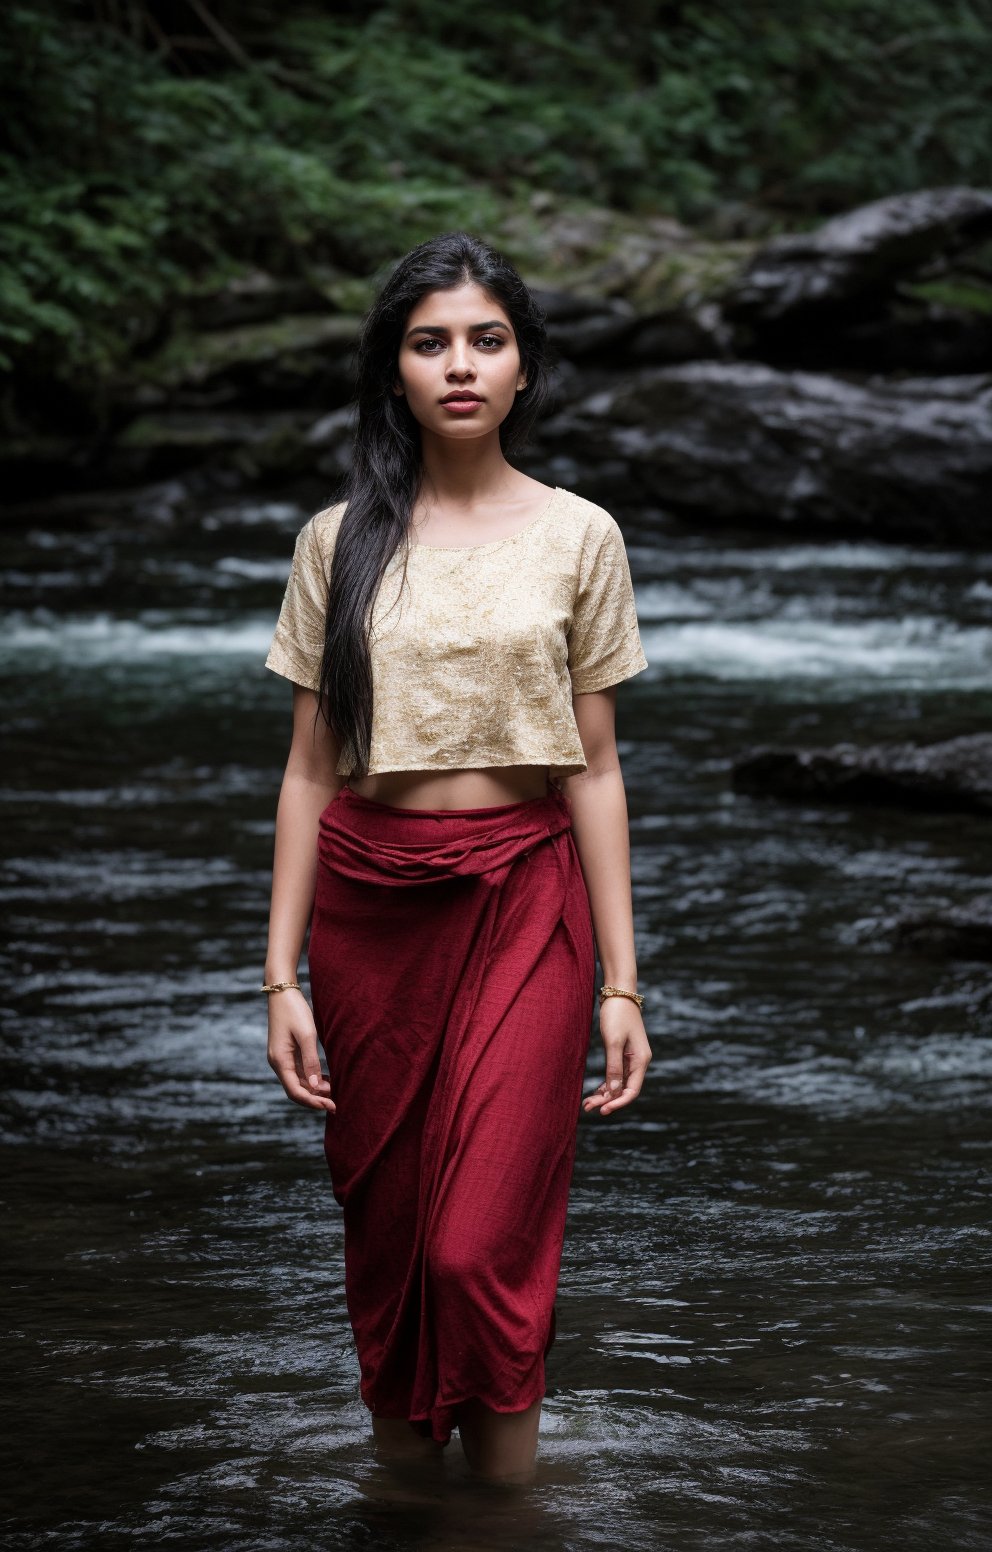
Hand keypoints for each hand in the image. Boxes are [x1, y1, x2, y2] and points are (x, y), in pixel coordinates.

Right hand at [266, 989, 335, 1113]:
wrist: (282, 991)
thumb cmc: (295, 1010)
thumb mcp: (307, 1034)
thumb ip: (311, 1060)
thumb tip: (315, 1086)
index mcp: (280, 1060)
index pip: (295, 1091)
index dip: (312, 1101)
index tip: (330, 1106)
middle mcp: (278, 1063)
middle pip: (296, 1090)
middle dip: (315, 1099)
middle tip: (336, 1105)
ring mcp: (282, 1058)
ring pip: (299, 1082)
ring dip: (315, 1090)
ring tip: (335, 1095)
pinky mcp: (288, 1052)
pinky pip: (300, 1072)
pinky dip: (313, 1079)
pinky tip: (327, 1081)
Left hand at [582, 997, 650, 1116]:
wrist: (619, 993)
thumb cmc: (617, 1015)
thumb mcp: (614, 1042)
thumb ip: (614, 1067)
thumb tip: (614, 1091)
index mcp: (641, 1061)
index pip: (632, 1091)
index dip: (617, 1103)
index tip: (602, 1110)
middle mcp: (638, 1062)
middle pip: (624, 1089)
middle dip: (607, 1100)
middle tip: (588, 1107)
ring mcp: (631, 1058)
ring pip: (619, 1083)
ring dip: (605, 1094)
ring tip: (587, 1103)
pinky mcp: (622, 1053)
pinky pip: (616, 1074)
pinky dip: (606, 1084)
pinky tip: (595, 1092)